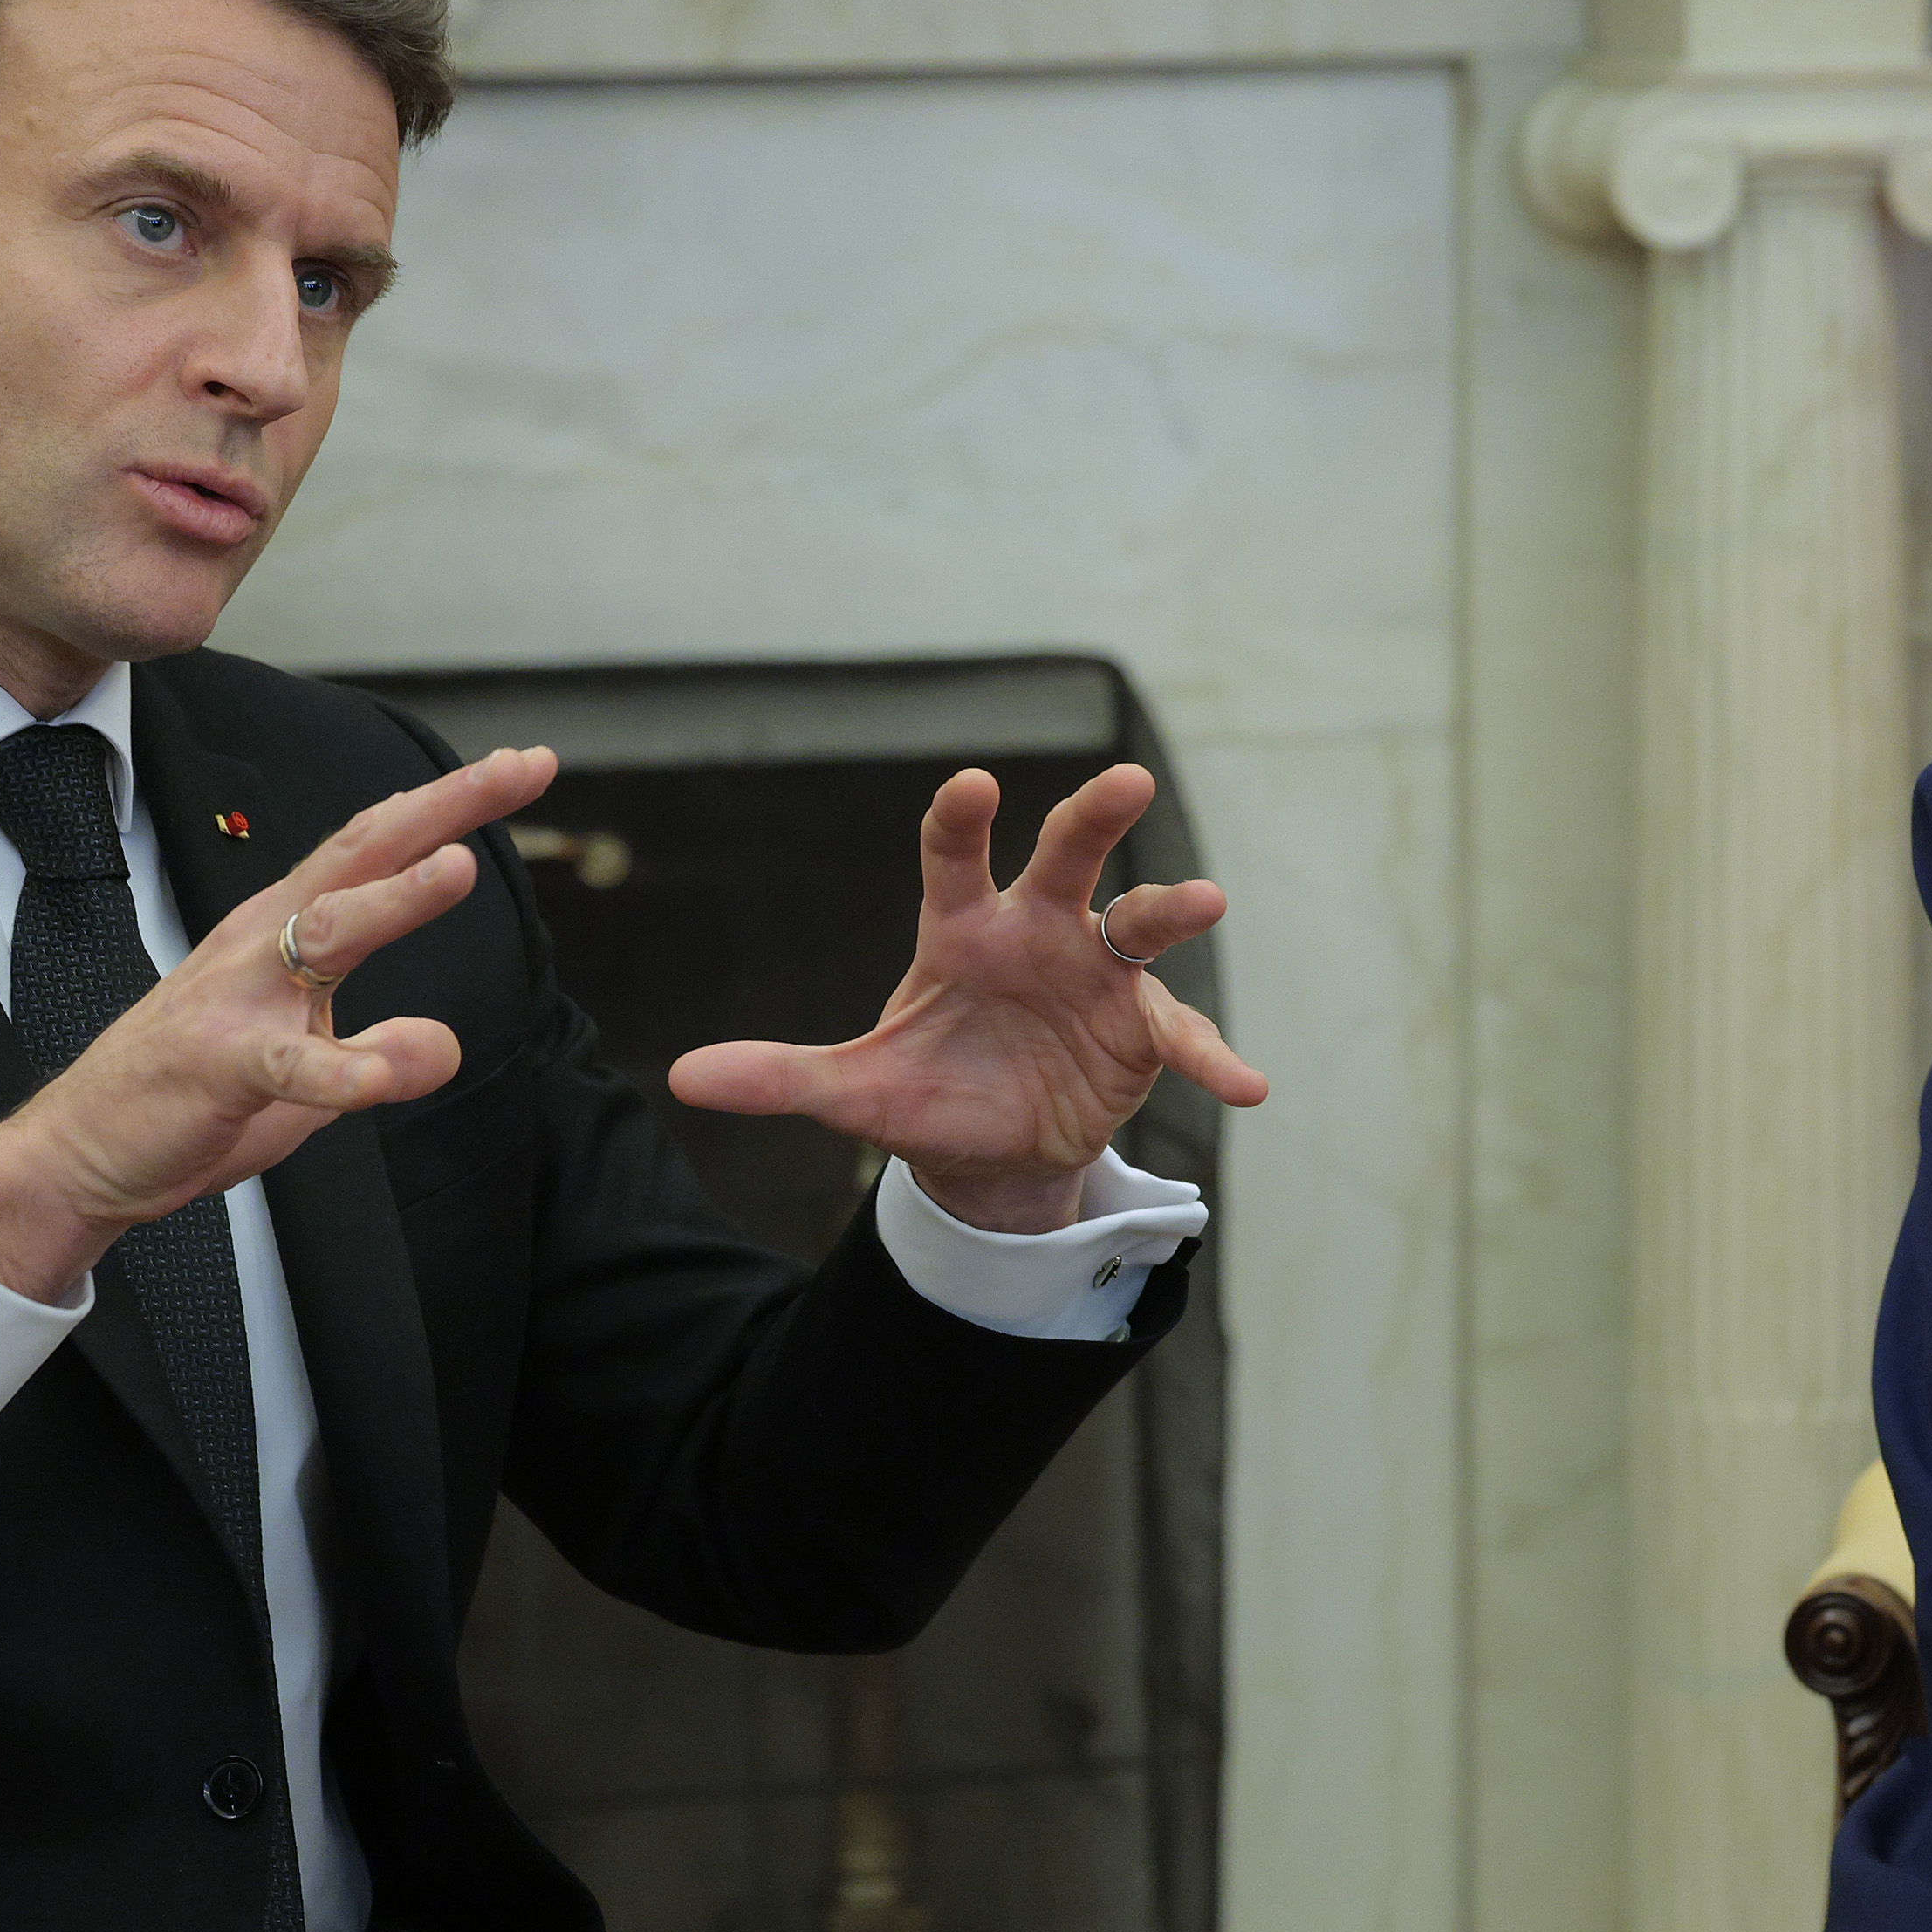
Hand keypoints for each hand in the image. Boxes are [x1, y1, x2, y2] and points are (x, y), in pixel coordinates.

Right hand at [0, 744, 556, 1301]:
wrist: (86, 1147)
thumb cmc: (195, 1088)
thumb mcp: (310, 1071)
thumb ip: (380, 1050)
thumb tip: (443, 1043)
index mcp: (286, 928)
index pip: (377, 847)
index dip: (451, 804)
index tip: (524, 765)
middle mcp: (264, 944)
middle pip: (361, 857)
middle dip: (442, 810)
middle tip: (516, 770)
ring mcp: (238, 1000)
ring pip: (323, 934)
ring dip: (393, 901)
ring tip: (459, 868)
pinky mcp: (218, 1066)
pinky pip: (285, 1064)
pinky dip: (337, 1069)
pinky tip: (382, 1076)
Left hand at [665, 763, 1266, 1235]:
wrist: (990, 1149)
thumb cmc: (922, 1092)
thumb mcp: (851, 1093)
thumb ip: (781, 1077)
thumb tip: (684, 1080)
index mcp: (962, 929)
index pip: (954, 859)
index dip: (960, 821)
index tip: (970, 785)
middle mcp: (1038, 932)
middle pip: (1068, 858)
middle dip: (1094, 817)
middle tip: (1124, 782)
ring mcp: (1097, 975)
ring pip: (1139, 924)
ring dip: (1172, 909)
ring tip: (1207, 901)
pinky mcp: (1141, 1030)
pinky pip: (1182, 1035)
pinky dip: (1214, 1056)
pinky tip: (1248, 1086)